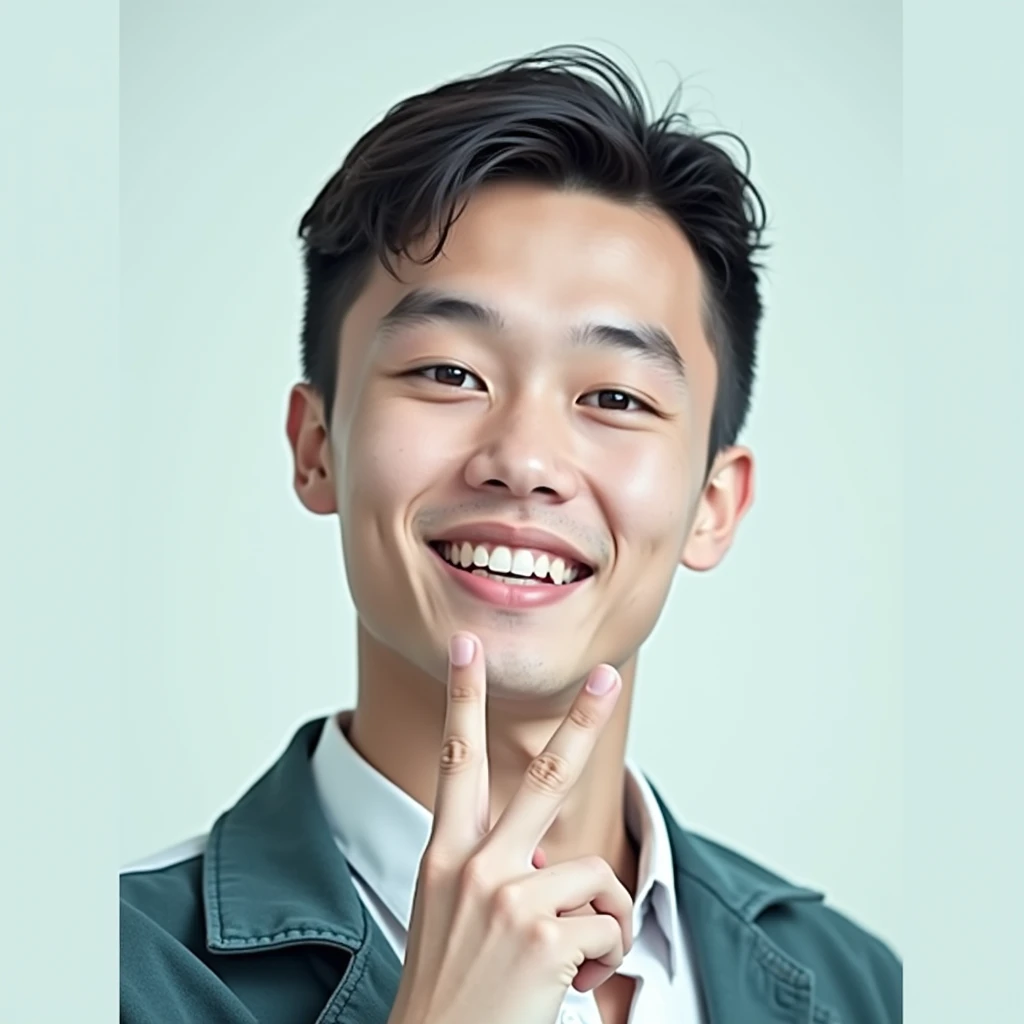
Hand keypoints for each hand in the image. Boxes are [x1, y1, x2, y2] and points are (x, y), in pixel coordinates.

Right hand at [387, 632, 630, 1023]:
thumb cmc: (451, 988)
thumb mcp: (451, 915)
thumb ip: (495, 871)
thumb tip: (552, 863)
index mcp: (445, 855)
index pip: (454, 758)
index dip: (461, 697)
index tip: (466, 647)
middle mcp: (474, 865)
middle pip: (542, 776)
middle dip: (582, 722)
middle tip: (608, 676)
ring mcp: (509, 898)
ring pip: (593, 875)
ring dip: (594, 922)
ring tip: (559, 963)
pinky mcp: (545, 937)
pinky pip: (609, 925)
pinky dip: (601, 958)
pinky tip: (565, 983)